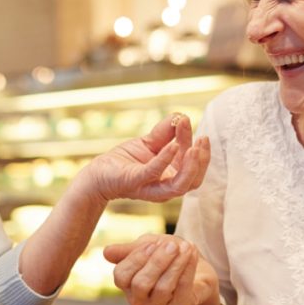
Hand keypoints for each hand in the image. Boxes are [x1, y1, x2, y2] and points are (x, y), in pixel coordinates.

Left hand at [82, 113, 209, 202]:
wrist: (99, 174)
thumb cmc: (126, 161)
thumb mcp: (150, 142)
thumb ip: (168, 131)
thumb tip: (182, 116)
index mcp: (172, 177)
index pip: (191, 164)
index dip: (193, 143)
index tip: (186, 120)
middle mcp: (165, 187)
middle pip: (194, 181)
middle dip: (202, 161)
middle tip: (203, 139)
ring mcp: (151, 188)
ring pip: (180, 186)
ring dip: (191, 166)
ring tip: (195, 147)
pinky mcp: (135, 182)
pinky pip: (154, 173)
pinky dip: (165, 159)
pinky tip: (173, 145)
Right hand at [103, 234, 215, 304]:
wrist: (195, 268)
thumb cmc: (167, 256)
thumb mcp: (147, 246)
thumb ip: (128, 249)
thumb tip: (106, 253)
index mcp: (127, 284)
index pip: (121, 276)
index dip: (135, 259)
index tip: (151, 244)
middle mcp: (138, 300)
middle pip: (141, 284)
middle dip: (157, 262)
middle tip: (171, 245)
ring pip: (163, 288)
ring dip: (175, 264)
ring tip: (185, 246)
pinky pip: (182, 289)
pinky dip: (188, 269)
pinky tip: (191, 254)